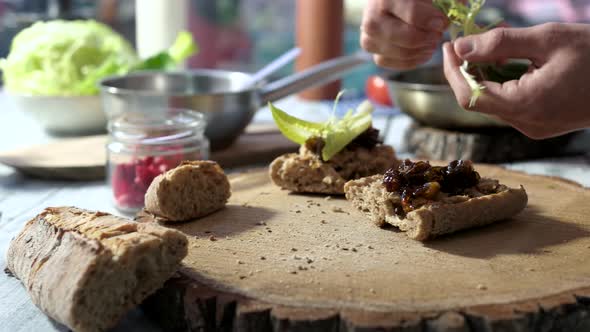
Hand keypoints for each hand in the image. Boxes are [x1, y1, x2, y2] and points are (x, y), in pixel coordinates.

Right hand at [360, 0, 447, 68]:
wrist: (388, 2)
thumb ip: (446, 1)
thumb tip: (459, 11)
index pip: (413, 14)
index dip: (433, 21)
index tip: (443, 22)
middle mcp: (371, 18)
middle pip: (408, 38)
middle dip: (429, 38)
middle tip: (437, 34)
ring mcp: (368, 37)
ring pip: (401, 53)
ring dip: (422, 51)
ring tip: (431, 42)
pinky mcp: (371, 50)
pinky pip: (393, 64)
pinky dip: (412, 60)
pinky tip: (422, 51)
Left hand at [443, 23, 589, 138]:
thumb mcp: (548, 39)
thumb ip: (500, 43)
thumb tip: (461, 47)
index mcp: (526, 105)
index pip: (470, 96)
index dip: (452, 71)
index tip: (448, 47)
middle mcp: (525, 123)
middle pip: (479, 100)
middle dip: (467, 70)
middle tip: (467, 41)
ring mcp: (533, 127)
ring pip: (493, 102)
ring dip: (485, 75)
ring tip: (493, 47)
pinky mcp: (540, 125)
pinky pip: (510, 105)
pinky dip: (502, 84)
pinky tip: (510, 63)